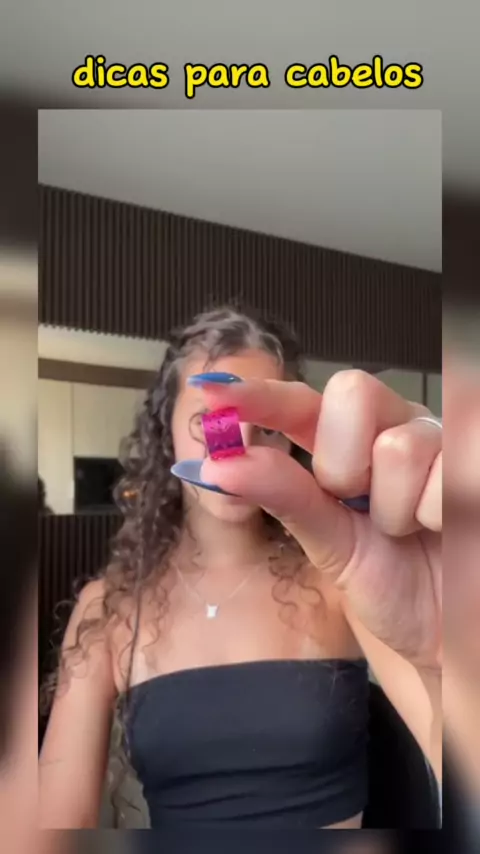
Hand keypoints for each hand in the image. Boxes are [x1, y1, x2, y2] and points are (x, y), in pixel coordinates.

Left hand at [197, 370, 441, 669]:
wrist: (442, 626)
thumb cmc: (386, 581)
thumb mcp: (328, 543)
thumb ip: (280, 496)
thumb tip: (213, 464)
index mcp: (344, 444)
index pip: (299, 403)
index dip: (258, 394)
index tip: (209, 389)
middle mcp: (389, 426)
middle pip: (352, 391)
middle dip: (343, 461)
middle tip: (357, 505)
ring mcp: (437, 439)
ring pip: (400, 444)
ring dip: (395, 508)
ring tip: (407, 529)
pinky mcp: (470, 461)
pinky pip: (449, 470)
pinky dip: (434, 514)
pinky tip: (442, 527)